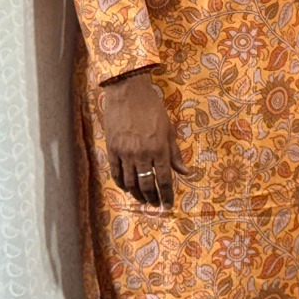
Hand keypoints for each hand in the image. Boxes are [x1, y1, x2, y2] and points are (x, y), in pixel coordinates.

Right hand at [100, 71, 188, 208]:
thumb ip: (175, 153)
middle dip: (152, 197)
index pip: (165, 179)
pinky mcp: (112, 150)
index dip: (167, 194)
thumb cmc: (152, 109)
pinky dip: (122, 184)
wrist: (128, 94)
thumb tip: (185, 172)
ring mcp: (125, 153)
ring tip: (143, 200)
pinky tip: (127, 188)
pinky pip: (116, 173)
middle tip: (155, 205)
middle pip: (147, 184)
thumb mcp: (169, 129)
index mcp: (160, 149)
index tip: (168, 205)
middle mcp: (142, 154)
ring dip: (137, 194)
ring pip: (130, 182)